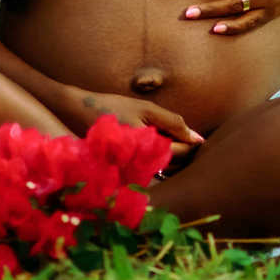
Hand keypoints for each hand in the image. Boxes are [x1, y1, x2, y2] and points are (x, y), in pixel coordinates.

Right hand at [59, 87, 205, 168]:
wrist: (80, 113)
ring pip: (163, 170)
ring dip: (172, 159)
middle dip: (184, 155)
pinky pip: (150, 171)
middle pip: (173, 165)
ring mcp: (132, 171)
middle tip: (189, 142)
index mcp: (147, 146)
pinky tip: (155, 149)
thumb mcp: (145, 108)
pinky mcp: (126, 172)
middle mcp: (140, 164)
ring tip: (172, 143)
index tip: (200, 141)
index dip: (192, 146)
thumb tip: (197, 138)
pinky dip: (158, 162)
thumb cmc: (115, 107)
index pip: (179, 153)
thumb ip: (172, 122)